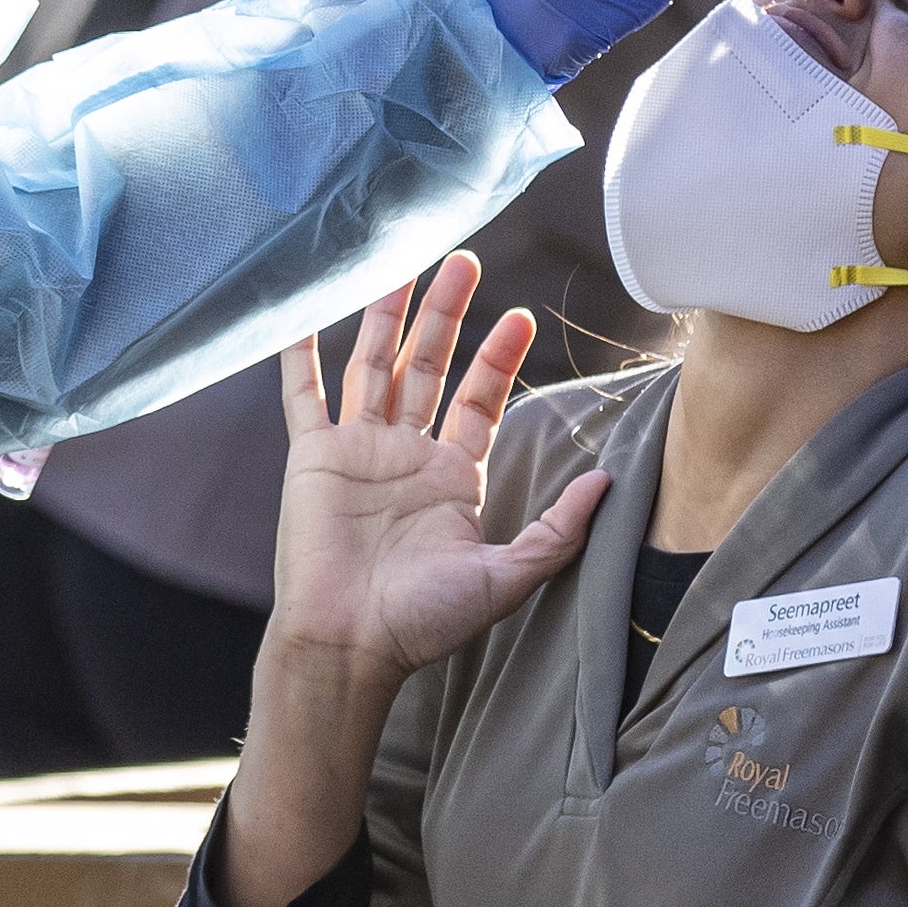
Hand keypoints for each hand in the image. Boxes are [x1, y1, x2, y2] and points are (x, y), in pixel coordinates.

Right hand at [270, 251, 612, 688]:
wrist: (349, 646)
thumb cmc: (423, 622)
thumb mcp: (506, 577)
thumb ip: (556, 530)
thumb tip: (607, 483)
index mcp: (450, 476)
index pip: (478, 400)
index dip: (497, 357)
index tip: (520, 316)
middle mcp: (404, 453)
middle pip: (428, 365)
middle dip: (447, 314)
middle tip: (463, 260)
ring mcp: (356, 449)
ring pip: (372, 364)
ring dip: (386, 315)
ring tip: (402, 262)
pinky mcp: (313, 457)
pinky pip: (304, 394)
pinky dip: (300, 354)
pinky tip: (300, 312)